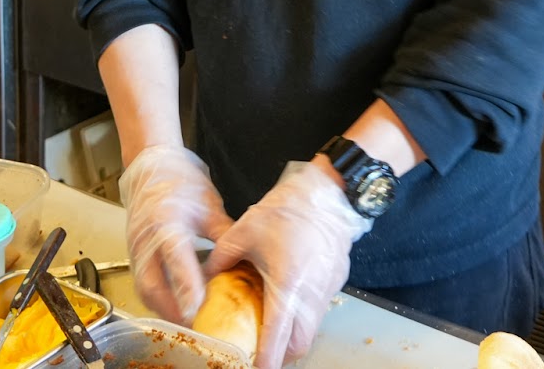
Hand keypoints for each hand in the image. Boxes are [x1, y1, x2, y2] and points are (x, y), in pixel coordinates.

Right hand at [119, 144, 233, 323]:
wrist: (152, 168)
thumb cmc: (181, 183)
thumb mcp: (210, 205)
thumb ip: (224, 234)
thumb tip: (243, 259)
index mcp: (167, 222)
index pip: (176, 260)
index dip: (186, 286)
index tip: (197, 308)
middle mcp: (146, 239)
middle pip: (152, 285)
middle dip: (172, 309)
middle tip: (195, 324)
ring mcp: (136, 248)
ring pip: (144, 289)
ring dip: (163, 308)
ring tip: (187, 321)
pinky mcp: (135, 254)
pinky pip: (143, 284)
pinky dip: (158, 299)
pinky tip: (175, 306)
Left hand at [205, 161, 371, 368]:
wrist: (329, 192)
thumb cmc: (290, 208)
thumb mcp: (245, 230)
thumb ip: (222, 258)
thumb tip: (207, 276)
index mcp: (287, 284)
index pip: (277, 336)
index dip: (267, 359)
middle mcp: (311, 293)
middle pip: (300, 343)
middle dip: (282, 354)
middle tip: (262, 350)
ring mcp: (327, 289)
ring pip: (312, 328)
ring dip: (293, 334)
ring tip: (273, 324)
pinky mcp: (336, 281)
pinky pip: (320, 309)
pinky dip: (304, 314)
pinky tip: (289, 296)